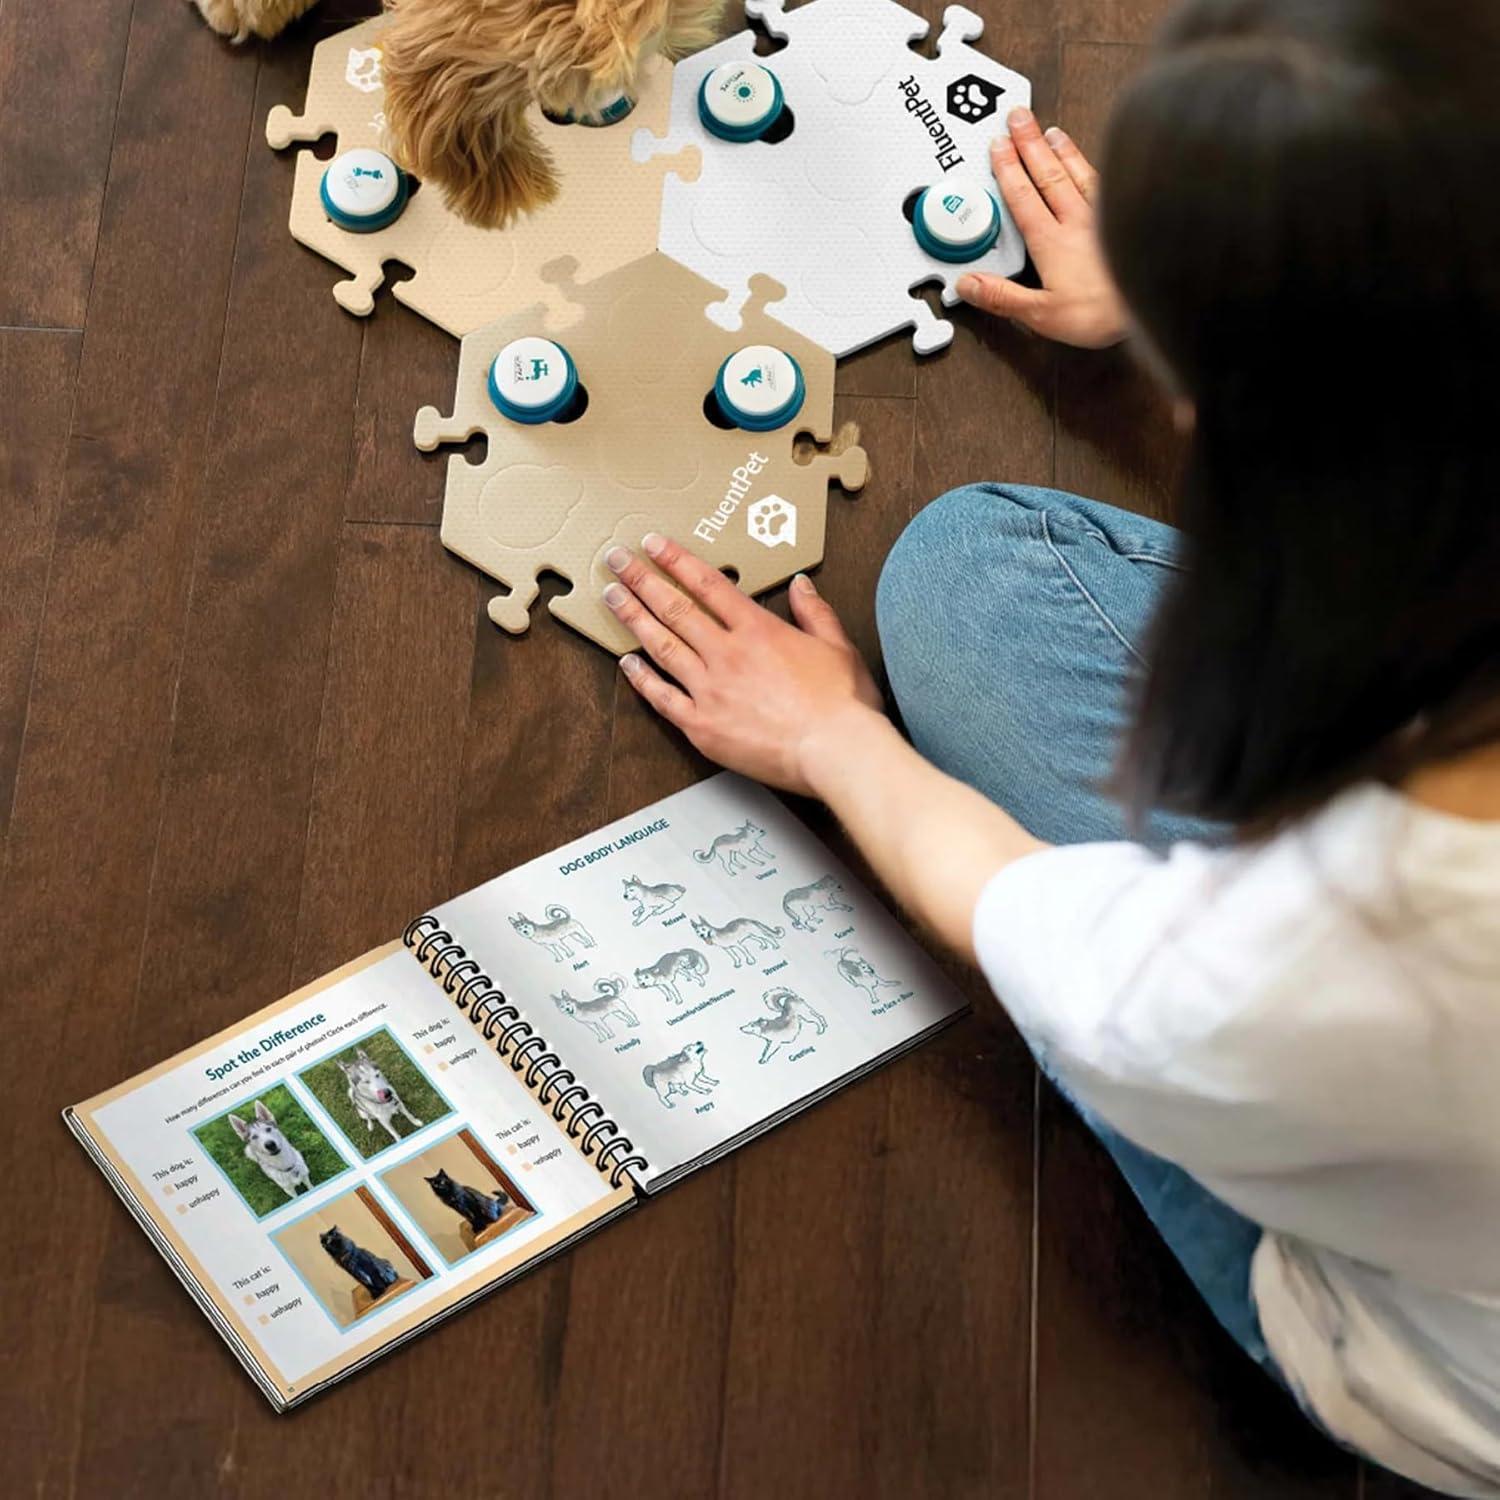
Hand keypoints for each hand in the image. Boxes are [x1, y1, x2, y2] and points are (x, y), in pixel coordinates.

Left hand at [602, 534, 885, 795]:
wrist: (837, 752)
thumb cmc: (843, 704)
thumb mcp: (838, 646)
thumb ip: (814, 613)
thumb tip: (800, 585)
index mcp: (758, 630)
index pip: (708, 584)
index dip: (676, 560)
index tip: (653, 544)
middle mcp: (727, 654)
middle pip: (675, 608)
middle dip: (641, 580)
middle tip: (616, 560)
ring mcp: (710, 690)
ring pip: (662, 646)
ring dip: (633, 618)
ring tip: (612, 596)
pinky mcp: (702, 727)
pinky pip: (662, 698)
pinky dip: (642, 679)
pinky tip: (626, 662)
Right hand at [957, 107, 1127, 348]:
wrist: (1154, 299)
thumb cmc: (1103, 313)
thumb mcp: (1042, 315)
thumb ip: (1003, 297)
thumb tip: (969, 284)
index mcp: (1051, 242)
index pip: (1023, 198)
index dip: (1008, 170)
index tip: (998, 146)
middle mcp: (1076, 221)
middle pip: (1048, 174)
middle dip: (1030, 144)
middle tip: (1018, 117)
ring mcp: (1104, 216)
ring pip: (1078, 173)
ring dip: (1062, 150)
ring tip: (1051, 131)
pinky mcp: (1128, 218)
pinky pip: (1106, 184)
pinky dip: (1096, 167)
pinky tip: (1095, 162)